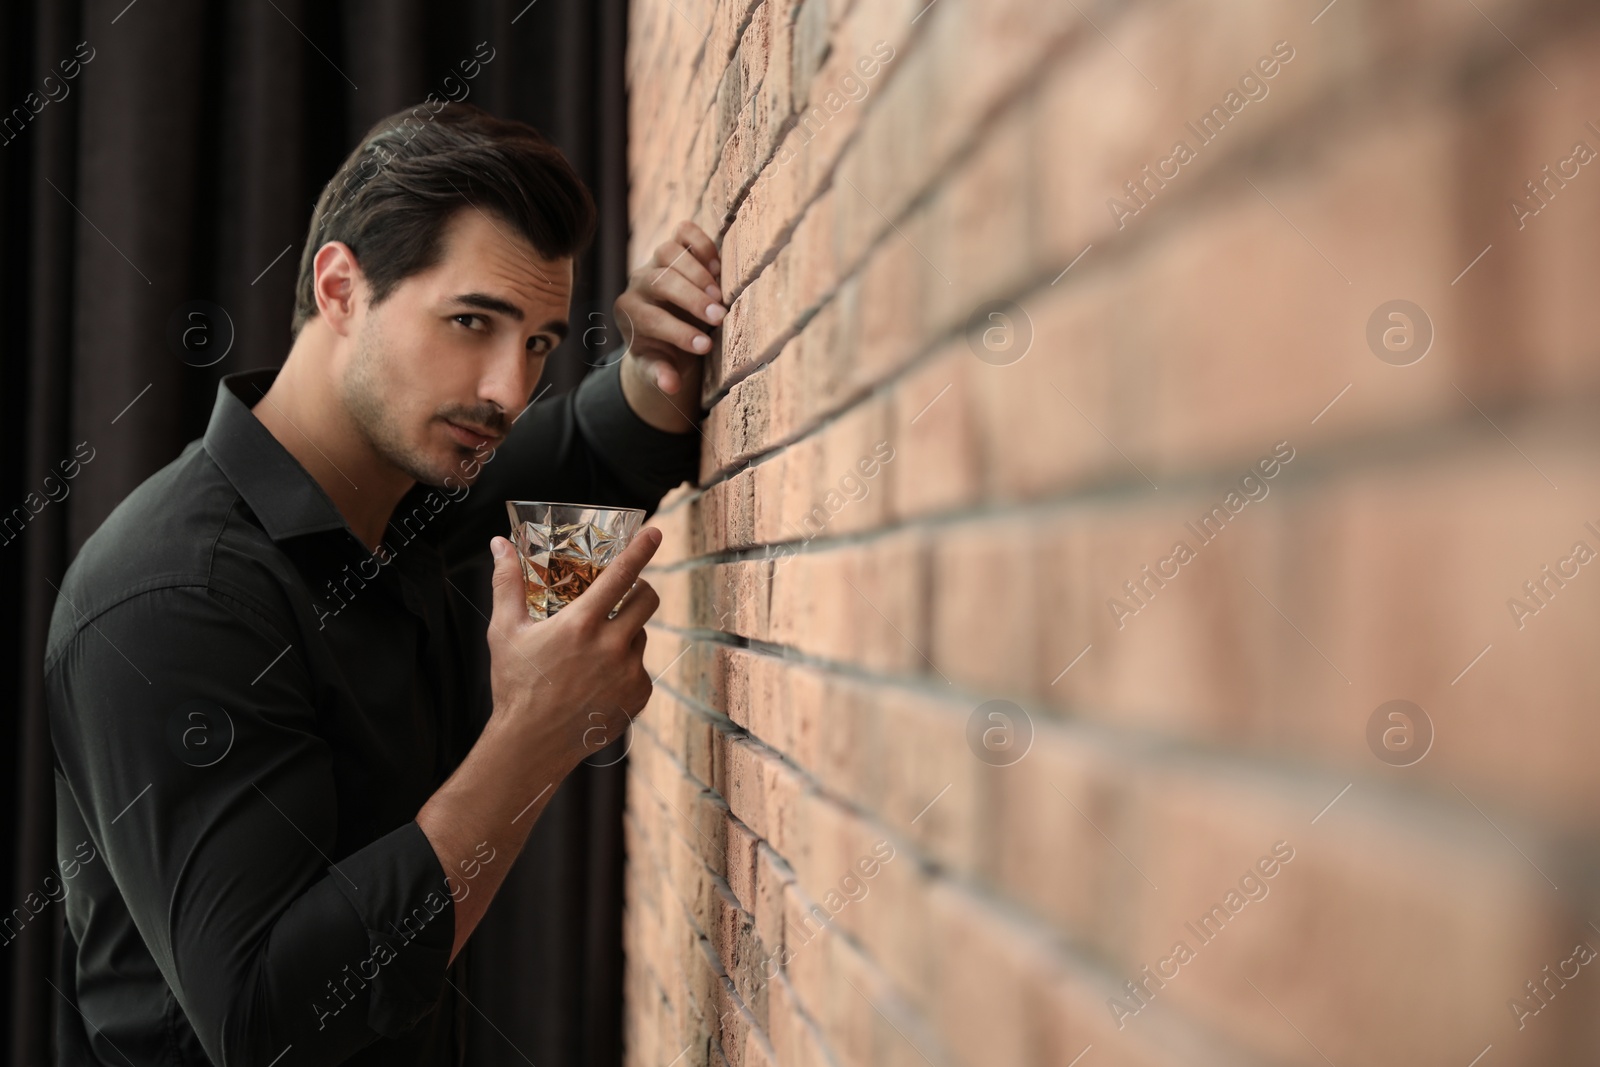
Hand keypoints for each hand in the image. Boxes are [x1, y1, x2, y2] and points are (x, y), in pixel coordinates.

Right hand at [484, 528, 662, 774]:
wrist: (531, 744)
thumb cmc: (515, 686)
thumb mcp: (505, 631)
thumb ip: (506, 583)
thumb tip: (499, 545)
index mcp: (581, 624)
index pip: (621, 574)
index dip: (641, 549)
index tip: (655, 531)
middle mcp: (612, 646)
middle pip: (647, 599)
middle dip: (639, 590)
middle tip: (621, 596)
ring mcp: (630, 672)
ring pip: (641, 635)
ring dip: (625, 633)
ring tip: (592, 652)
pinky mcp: (639, 696)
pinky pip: (640, 668)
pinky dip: (625, 667)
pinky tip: (597, 680)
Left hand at [614, 221, 722, 427]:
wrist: (667, 325)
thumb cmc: (664, 349)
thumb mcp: (659, 365)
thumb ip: (661, 374)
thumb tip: (670, 386)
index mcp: (629, 312)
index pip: (651, 319)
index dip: (678, 333)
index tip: (705, 347)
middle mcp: (639, 283)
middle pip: (661, 281)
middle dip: (692, 300)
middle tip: (720, 317)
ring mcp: (656, 260)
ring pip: (669, 251)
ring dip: (698, 273)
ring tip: (721, 294)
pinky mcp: (675, 246)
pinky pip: (683, 232)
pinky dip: (701, 243)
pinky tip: (719, 267)